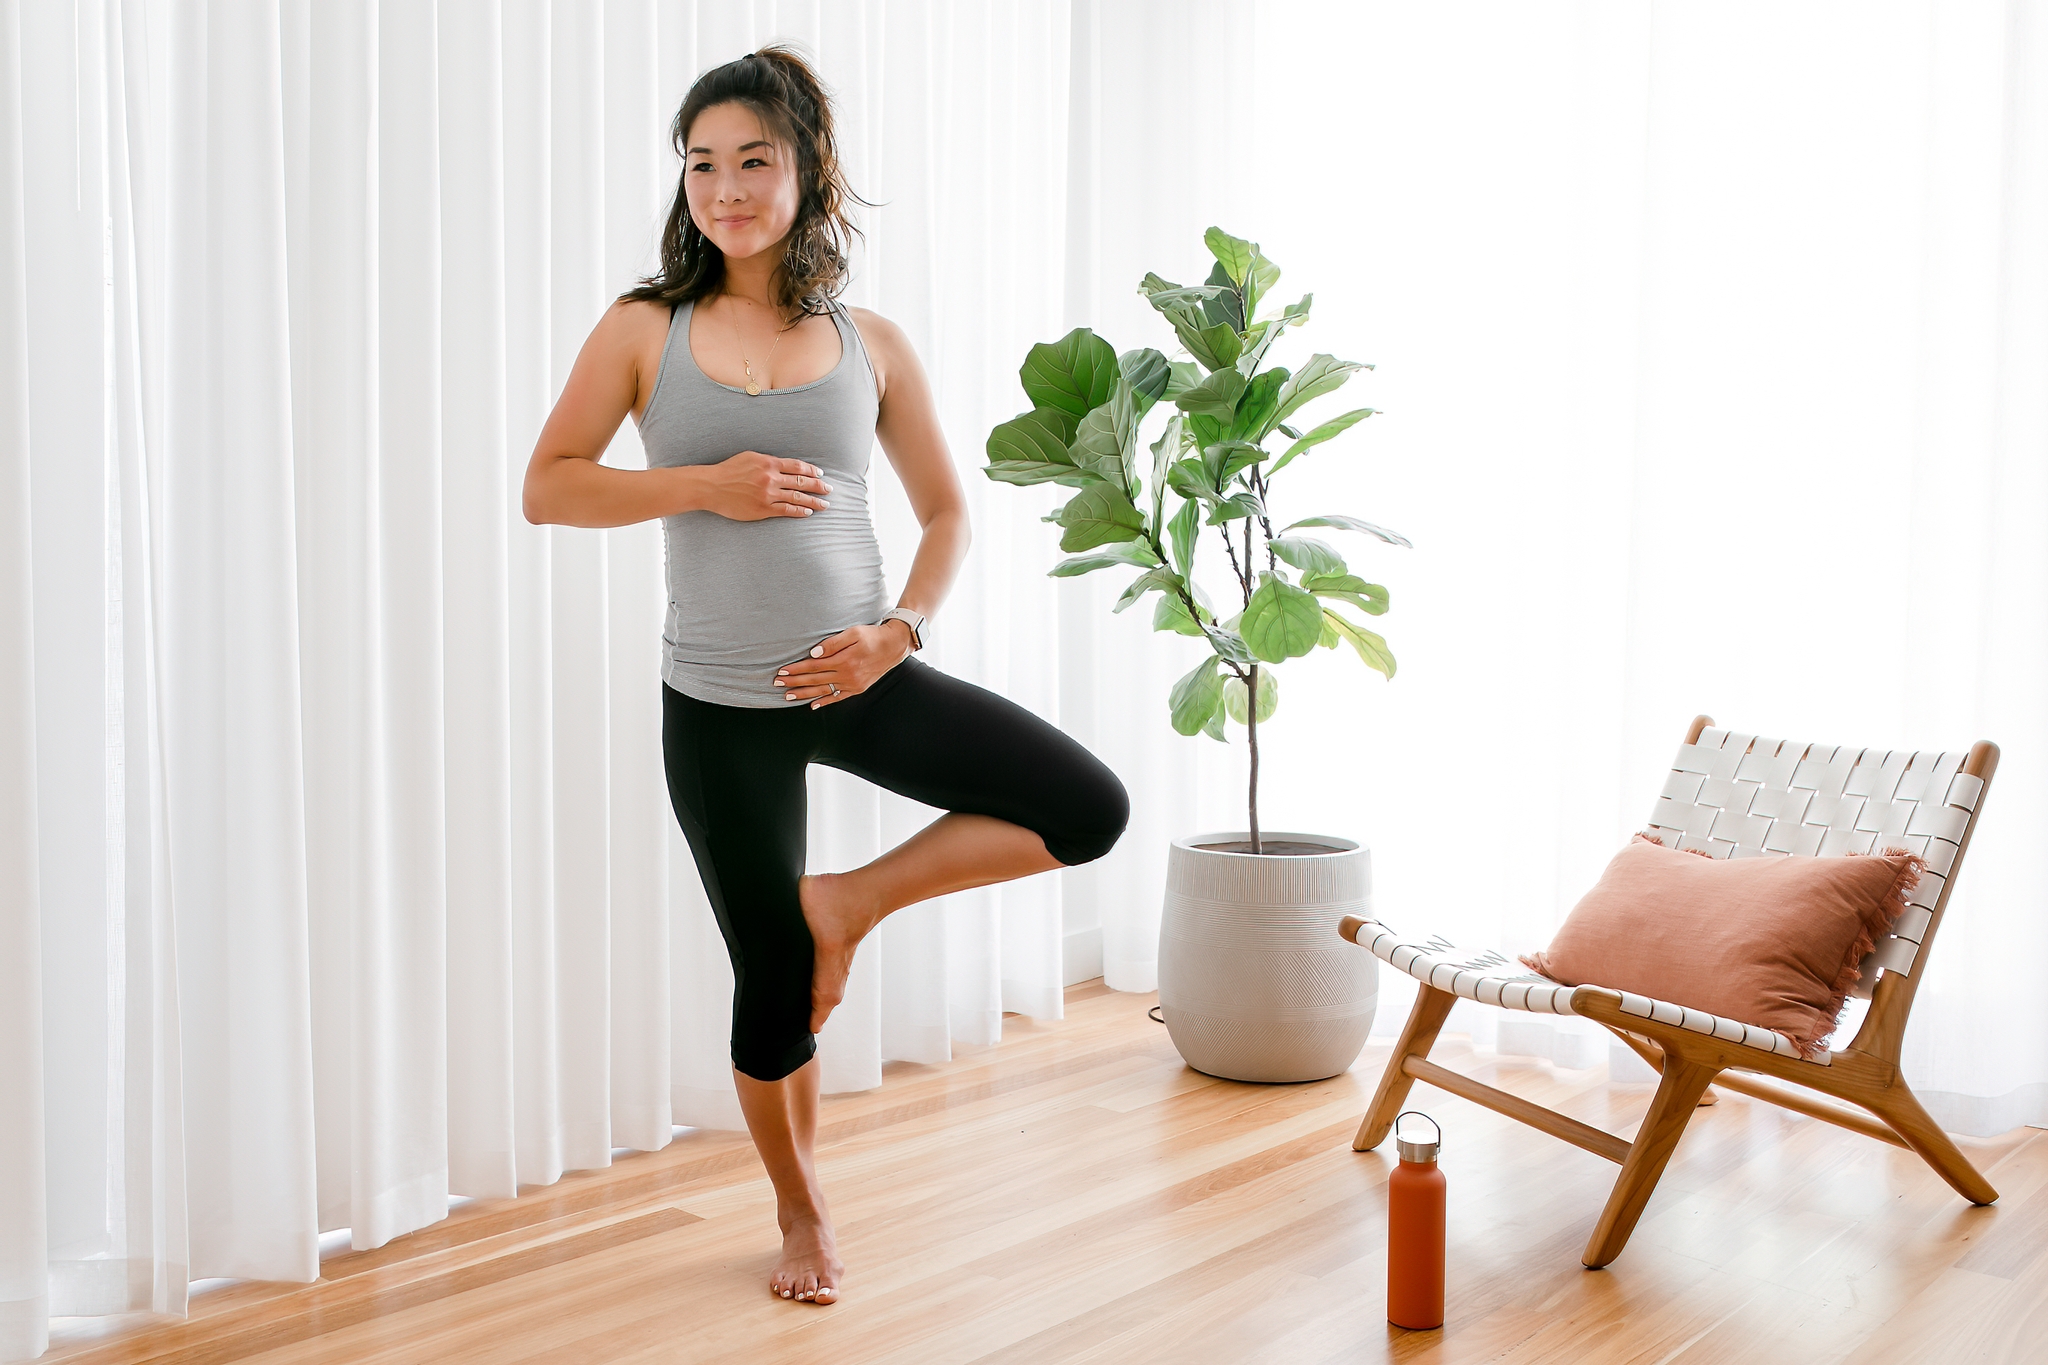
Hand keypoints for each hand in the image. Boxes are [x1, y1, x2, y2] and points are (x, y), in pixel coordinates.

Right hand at [697, 451, 832, 520]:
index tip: (820, 474)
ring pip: (797, 497)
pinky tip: (807, 512)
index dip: (811, 471)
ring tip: (824, 504)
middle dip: (818, 486)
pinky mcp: (762, 509)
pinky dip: (798, 511)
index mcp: (769, 463)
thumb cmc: (729, 470)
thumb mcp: (750, 457)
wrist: (712, 487)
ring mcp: (768, 495)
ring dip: (813, 501)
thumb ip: (769, 461)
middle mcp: (771, 478)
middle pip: (801, 482)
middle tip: (829, 489)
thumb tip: (785, 465)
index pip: (797, 467)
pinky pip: (786, 510)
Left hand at [774, 621, 914, 707]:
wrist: (894, 646)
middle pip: (815, 679)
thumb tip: (813, 654)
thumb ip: (832, 643)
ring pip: (823, 690)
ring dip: (804, 694)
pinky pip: (838, 697)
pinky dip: (825, 701)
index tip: (782, 671)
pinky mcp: (858, 688)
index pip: (813, 666)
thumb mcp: (853, 633)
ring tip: (788, 697)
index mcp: (844, 660)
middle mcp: (847, 675)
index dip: (796, 669)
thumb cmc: (872, 635)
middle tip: (777, 684)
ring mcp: (852, 684)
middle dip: (794, 682)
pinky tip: (813, 705)